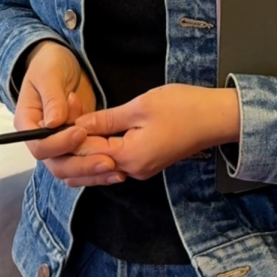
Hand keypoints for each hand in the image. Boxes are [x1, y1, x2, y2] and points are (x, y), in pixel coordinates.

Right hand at [14, 41, 125, 187]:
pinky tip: (118, 171)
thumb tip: (54, 124)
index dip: (60, 144)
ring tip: (117, 170)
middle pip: (57, 164)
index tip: (81, 132)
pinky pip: (84, 165)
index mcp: (27, 123)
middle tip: (108, 160)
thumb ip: (52, 98)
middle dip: (83, 165)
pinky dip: (99, 172)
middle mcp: (41, 140)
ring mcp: (59, 145)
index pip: (39, 146)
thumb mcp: (49, 74)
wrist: (63, 61)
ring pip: (72, 171)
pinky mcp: (76, 146)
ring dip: (93, 173)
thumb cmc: (50, 64)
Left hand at [75, 84, 238, 178]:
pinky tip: (95, 129)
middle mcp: (133, 170)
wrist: (217, 118)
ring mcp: (141, 169)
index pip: (86, 151)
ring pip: (101, 162)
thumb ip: (106, 119)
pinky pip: (115, 159)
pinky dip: (102, 147)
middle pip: (90, 163)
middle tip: (65, 116)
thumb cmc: (184, 108)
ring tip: (76, 120)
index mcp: (130, 158)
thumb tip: (78, 125)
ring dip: (87, 145)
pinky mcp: (146, 162)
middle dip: (74, 143)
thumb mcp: (140, 107)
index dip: (70, 132)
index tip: (60, 112)